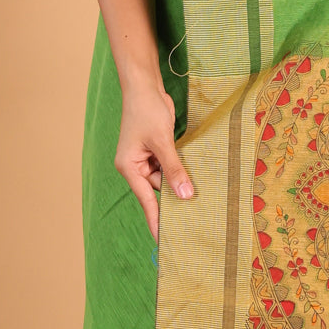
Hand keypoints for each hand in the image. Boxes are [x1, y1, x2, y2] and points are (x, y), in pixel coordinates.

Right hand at [114, 84, 193, 240]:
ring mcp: (145, 158)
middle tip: (194, 217)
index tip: (163, 241)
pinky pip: (169, 166)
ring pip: (166, 178)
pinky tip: (194, 174)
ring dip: (180, 180)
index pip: (146, 201)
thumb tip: (185, 195)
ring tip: (199, 193)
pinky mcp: (156, 150)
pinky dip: (180, 169)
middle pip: (158, 190)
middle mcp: (135, 166)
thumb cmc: (147, 111)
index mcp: (129, 167)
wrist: (144, 86)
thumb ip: (174, 169)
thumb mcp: (162, 141)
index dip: (156, 221)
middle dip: (175, 197)